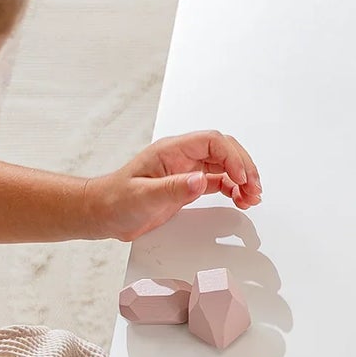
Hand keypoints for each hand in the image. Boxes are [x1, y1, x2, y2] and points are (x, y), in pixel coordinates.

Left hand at [84, 131, 262, 242]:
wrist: (101, 214)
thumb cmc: (115, 201)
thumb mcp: (143, 196)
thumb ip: (174, 188)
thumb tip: (201, 180)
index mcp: (172, 150)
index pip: (212, 142)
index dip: (232, 158)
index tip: (241, 178)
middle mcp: (183, 156)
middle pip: (225, 151)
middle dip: (244, 167)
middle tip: (254, 188)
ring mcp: (187, 169)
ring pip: (225, 166)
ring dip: (242, 179)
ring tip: (252, 197)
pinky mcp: (188, 184)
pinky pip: (219, 181)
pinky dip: (233, 189)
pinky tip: (240, 199)